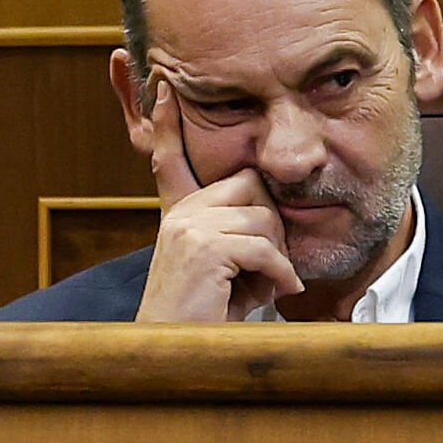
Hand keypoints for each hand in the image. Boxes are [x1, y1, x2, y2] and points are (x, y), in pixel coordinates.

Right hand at [134, 76, 303, 321]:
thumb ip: (244, 235)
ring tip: (263, 286)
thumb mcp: (230, 268)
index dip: (164, 123)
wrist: (180, 355)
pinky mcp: (202, 246)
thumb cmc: (211, 317)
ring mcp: (188, 226)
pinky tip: (280, 291)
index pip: (170, 158)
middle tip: (267, 268)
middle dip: (273, 227)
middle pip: (253, 187)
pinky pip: (264, 246)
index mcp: (181, 213)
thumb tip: (275, 212)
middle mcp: (181, 213)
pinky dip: (281, 272)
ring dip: (277, 258)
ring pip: (264, 218)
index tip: (162, 87)